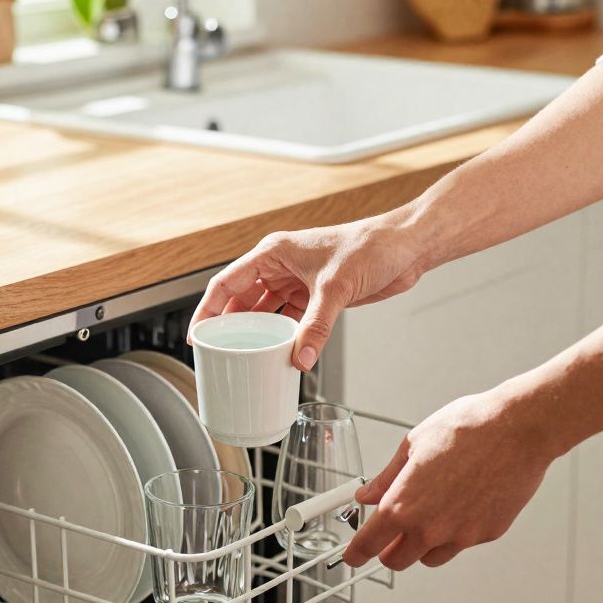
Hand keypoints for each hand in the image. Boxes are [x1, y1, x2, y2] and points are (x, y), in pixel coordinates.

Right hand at [188, 219, 424, 370]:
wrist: (405, 247)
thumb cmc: (371, 245)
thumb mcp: (337, 287)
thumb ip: (316, 325)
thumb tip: (300, 357)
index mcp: (274, 253)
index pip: (227, 283)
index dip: (207, 310)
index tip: (197, 335)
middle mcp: (280, 266)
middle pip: (241, 300)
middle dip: (229, 327)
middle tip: (217, 354)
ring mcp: (298, 282)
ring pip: (264, 311)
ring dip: (256, 334)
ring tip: (242, 357)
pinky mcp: (316, 296)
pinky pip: (289, 319)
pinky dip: (282, 336)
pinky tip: (277, 352)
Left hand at [341, 386, 564, 569]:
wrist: (517, 430)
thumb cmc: (467, 429)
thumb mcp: (413, 445)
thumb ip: (386, 478)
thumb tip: (367, 494)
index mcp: (403, 505)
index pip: (369, 544)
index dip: (357, 552)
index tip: (353, 556)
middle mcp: (429, 528)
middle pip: (397, 561)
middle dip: (389, 550)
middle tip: (390, 534)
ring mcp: (460, 536)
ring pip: (429, 558)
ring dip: (421, 546)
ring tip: (429, 515)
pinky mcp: (486, 534)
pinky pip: (461, 543)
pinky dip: (454, 533)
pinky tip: (460, 504)